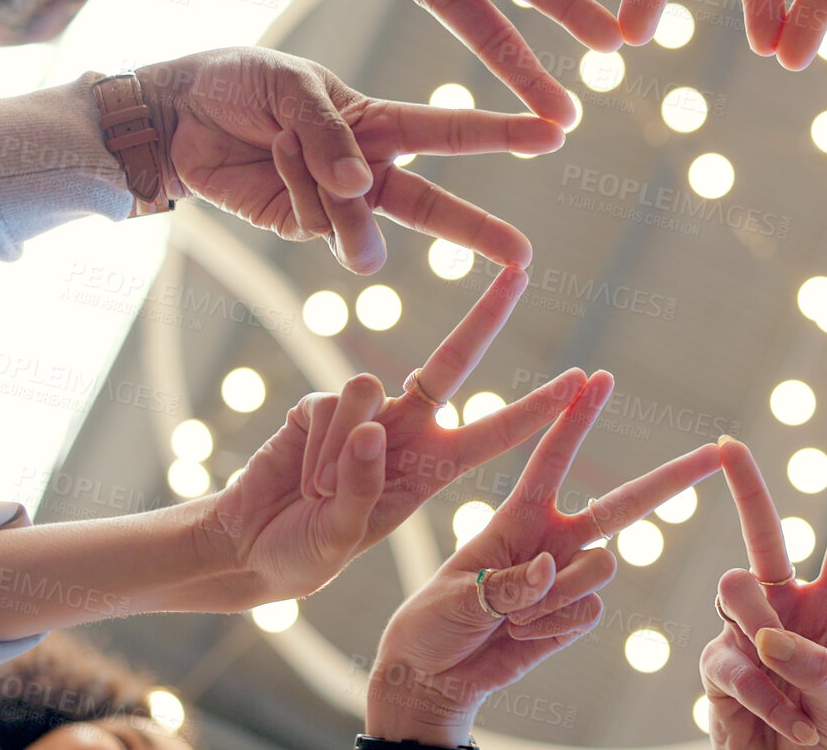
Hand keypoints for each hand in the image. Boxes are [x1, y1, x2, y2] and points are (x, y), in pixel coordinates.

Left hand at [137, 46, 562, 272]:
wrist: (175, 116)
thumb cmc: (239, 82)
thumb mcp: (290, 85)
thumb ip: (330, 133)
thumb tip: (361, 186)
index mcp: (376, 119)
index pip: (451, 129)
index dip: (503, 133)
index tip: (555, 131)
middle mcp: (367, 165)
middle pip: (431, 203)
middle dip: (475, 229)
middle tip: (523, 257)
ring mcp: (335, 203)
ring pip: (363, 221)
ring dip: (334, 194)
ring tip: (286, 150)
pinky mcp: (300, 227)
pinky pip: (317, 222)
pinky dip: (295, 189)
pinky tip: (269, 161)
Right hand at [195, 268, 594, 599]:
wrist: (247, 547)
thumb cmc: (305, 554)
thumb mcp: (342, 536)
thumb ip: (360, 485)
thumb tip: (374, 427)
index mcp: (431, 469)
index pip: (493, 432)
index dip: (535, 408)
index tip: (579, 381)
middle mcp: (405, 430)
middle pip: (452, 363)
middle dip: (486, 317)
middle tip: (520, 272)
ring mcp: (361, 413)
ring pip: (366, 387)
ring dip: (338, 448)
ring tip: (317, 492)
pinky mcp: (318, 405)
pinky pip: (324, 405)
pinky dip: (311, 447)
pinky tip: (297, 476)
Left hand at [367, 371, 722, 743]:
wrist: (437, 675)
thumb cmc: (434, 622)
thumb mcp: (455, 598)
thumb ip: (504, 585)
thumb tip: (546, 571)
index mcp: (518, 516)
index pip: (552, 459)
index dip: (576, 418)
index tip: (598, 378)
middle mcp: (554, 539)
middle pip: (625, 504)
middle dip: (671, 479)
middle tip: (715, 452)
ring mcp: (569, 578)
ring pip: (601, 568)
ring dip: (555, 595)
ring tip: (510, 616)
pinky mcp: (577, 615)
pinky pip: (590, 612)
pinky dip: (554, 627)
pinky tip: (521, 636)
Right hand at [700, 436, 826, 748]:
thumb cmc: (824, 743)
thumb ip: (815, 668)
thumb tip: (769, 635)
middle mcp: (782, 611)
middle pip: (762, 539)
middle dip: (746, 488)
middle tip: (729, 446)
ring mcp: (743, 637)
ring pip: (739, 593)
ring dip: (768, 635)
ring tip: (795, 691)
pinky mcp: (715, 670)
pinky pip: (736, 664)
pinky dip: (770, 700)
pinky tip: (793, 728)